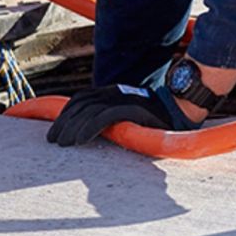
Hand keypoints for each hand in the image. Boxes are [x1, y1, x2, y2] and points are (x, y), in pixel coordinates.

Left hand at [46, 85, 196, 146]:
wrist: (182, 110)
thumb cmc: (157, 119)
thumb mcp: (128, 118)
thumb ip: (112, 123)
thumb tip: (94, 136)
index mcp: (111, 93)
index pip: (80, 99)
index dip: (63, 113)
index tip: (53, 130)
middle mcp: (113, 92)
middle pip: (80, 104)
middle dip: (63, 122)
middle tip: (53, 140)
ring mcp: (122, 98)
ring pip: (88, 110)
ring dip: (72, 127)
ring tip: (62, 143)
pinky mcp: (131, 108)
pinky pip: (104, 116)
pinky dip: (88, 128)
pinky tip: (80, 140)